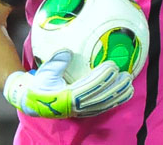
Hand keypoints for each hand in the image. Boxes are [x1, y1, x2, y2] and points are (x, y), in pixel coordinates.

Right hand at [3, 50, 133, 117]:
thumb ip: (57, 62)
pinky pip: (103, 107)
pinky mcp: (85, 112)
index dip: (102, 77)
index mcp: (67, 97)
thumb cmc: (40, 85)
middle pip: (100, 98)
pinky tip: (125, 93)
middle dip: (115, 87)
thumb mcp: (45, 73)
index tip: (112, 66)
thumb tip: (67, 51)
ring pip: (104, 104)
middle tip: (127, 74)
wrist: (33, 102)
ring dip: (118, 94)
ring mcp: (81, 110)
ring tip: (130, 83)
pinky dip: (115, 101)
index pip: (89, 87)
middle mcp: (76, 107)